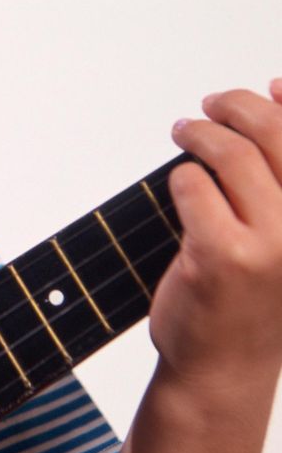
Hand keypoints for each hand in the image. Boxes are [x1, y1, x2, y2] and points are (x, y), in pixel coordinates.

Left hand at [151, 80, 281, 397]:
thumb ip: (281, 171)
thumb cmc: (255, 296)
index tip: (272, 85)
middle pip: (276, 135)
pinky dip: (182, 175)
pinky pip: (193, 185)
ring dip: (200, 133)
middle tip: (210, 106)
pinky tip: (181, 182)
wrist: (225, 367)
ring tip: (184, 131)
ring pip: (232, 156)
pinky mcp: (224, 256)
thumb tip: (277, 90)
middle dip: (237, 107)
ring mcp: (273, 244)